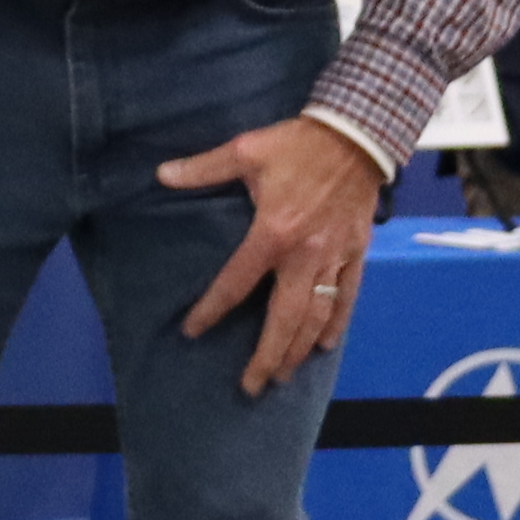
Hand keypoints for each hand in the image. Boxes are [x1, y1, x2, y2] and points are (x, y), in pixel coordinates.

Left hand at [157, 114, 386, 398]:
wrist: (358, 134)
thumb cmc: (299, 144)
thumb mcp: (246, 150)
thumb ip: (204, 168)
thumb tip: (162, 174)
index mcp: (272, 234)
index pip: (235, 284)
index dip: (211, 310)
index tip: (193, 331)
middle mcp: (304, 256)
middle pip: (284, 320)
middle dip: (267, 356)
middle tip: (251, 385)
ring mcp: (334, 259)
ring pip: (316, 317)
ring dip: (299, 349)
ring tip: (283, 375)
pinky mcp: (356, 253)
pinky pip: (347, 297)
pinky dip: (337, 324)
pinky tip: (325, 346)